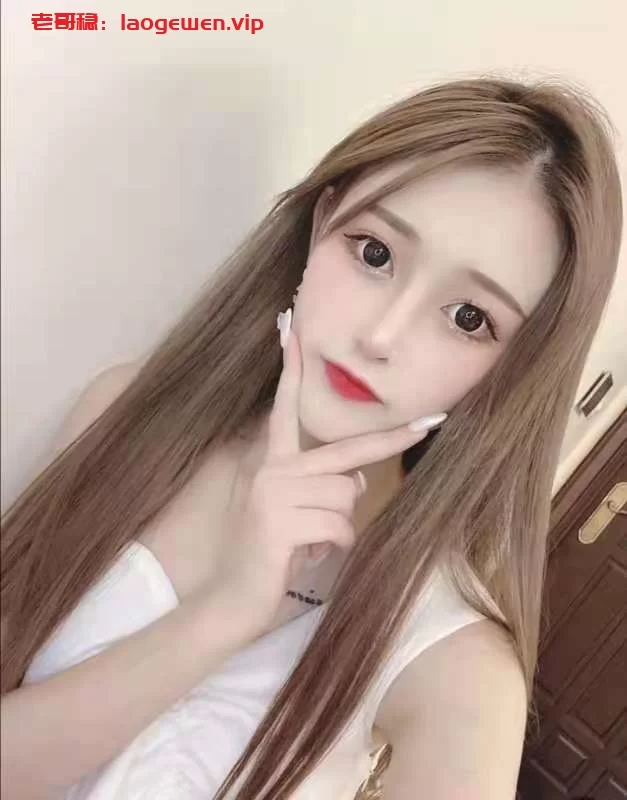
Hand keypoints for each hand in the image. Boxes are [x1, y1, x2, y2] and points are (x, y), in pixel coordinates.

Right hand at [208, 328, 439, 634]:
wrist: (233, 600)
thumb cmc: (269, 556)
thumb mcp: (294, 514)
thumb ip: (321, 487)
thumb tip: (357, 478)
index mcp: (272, 463)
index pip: (284, 408)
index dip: (290, 368)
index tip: (290, 326)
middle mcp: (271, 469)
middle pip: (344, 454)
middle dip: (390, 442)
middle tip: (431, 422)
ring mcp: (273, 493)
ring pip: (346, 495)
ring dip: (340, 526)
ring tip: (310, 542)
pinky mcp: (279, 521)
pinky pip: (339, 526)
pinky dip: (335, 546)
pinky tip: (306, 556)